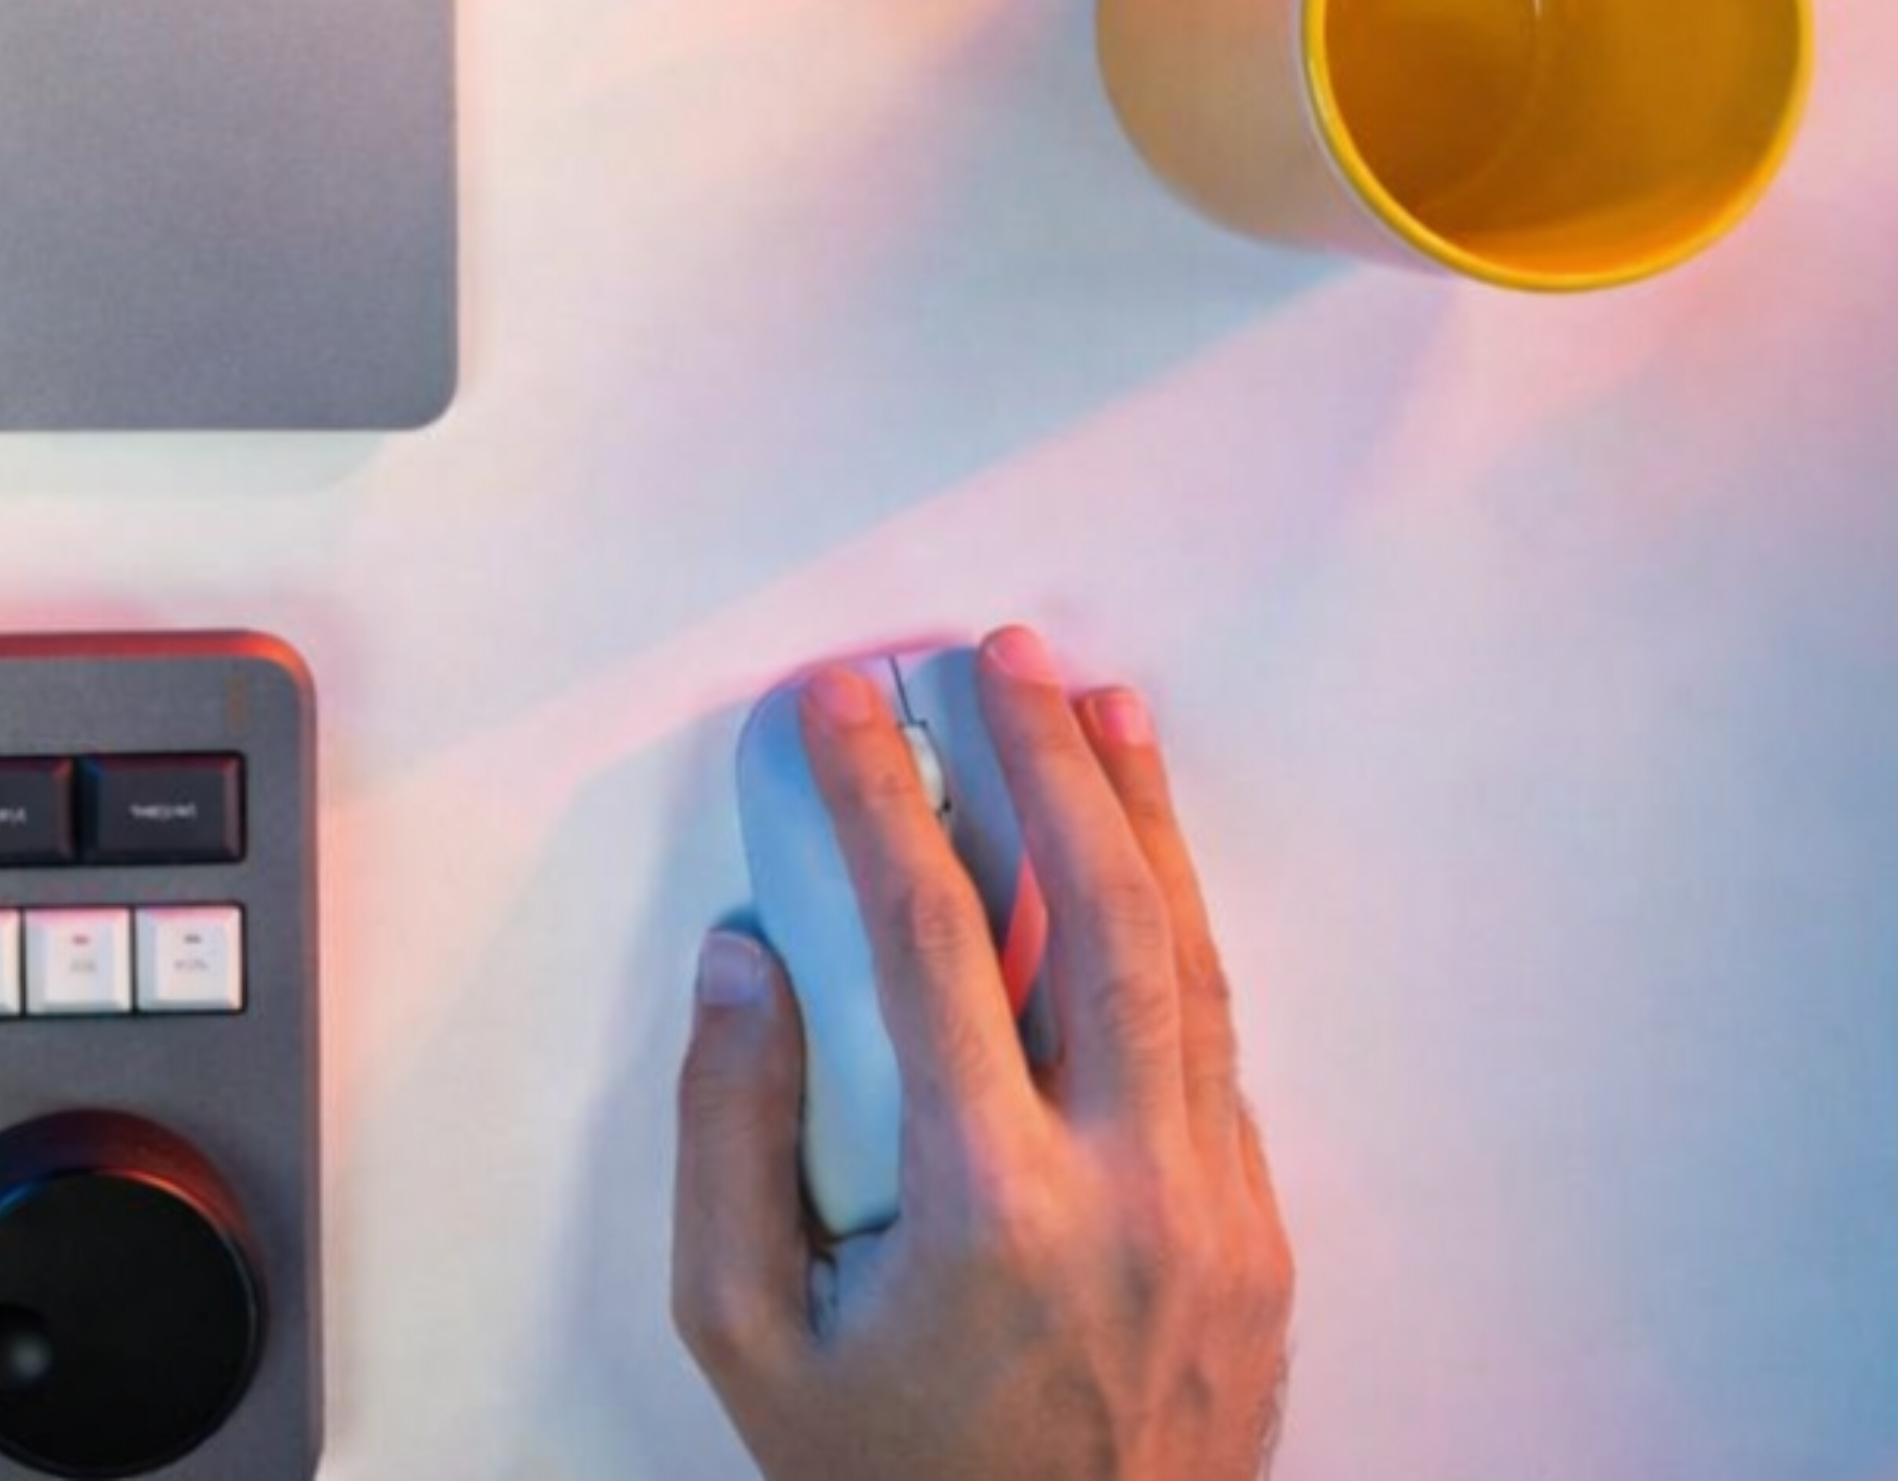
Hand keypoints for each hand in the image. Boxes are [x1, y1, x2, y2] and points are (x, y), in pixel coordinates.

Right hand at [672, 629, 1295, 1480]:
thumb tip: (748, 963)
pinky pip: (1215, 1048)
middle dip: (1050, 762)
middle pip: (1102, 916)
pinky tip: (1145, 874)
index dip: (881, 798)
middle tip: (1002, 658)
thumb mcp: (746, 1329)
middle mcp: (1134, 1193)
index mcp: (994, 1208)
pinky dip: (1175, 935)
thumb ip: (728, 1132)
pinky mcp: (1258, 1242)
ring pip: (1189, 966)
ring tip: (1105, 710)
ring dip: (1143, 823)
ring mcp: (1218, 1215)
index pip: (933, 938)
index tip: (844, 704)